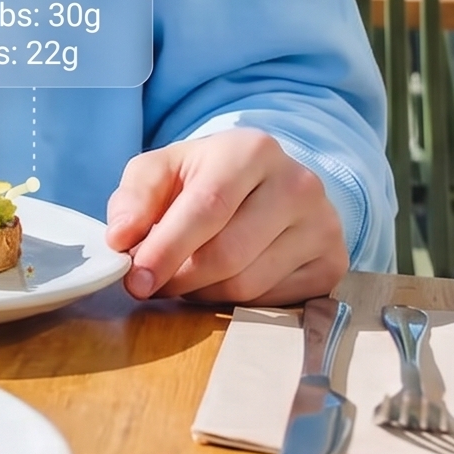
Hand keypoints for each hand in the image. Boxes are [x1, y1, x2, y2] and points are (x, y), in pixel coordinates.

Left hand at [105, 130, 347, 304]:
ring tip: (183, 278)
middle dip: (179, 277)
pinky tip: (219, 282)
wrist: (266, 184)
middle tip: (150, 285)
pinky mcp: (332, 265)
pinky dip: (234, 302)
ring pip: (248, 284)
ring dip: (202, 292)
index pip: (206, 208)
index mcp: (252, 150)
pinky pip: (272, 303)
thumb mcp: (162, 171)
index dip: (166, 248)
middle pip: (228, 253)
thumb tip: (120, 238)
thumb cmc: (205, 177)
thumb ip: (134, 198)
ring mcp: (323, 226)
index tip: (135, 279)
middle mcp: (298, 184)